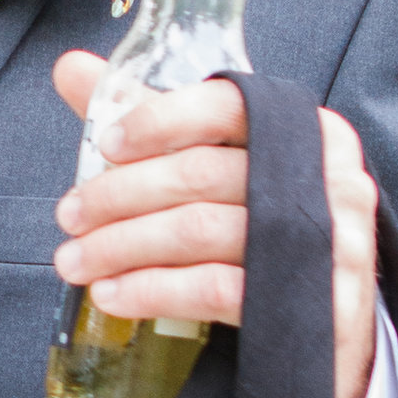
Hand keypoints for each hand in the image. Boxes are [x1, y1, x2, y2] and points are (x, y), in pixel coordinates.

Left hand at [49, 51, 380, 397]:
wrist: (330, 329)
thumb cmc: (264, 230)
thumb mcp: (222, 167)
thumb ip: (154, 117)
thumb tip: (70, 68)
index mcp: (307, 130)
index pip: (228, 104)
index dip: (160, 120)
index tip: (105, 145)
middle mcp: (326, 178)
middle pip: (200, 173)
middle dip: (119, 194)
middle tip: (68, 216)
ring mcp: (327, 243)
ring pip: (200, 230)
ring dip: (122, 246)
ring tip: (75, 262)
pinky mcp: (312, 303)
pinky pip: (215, 288)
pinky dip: (153, 290)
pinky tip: (113, 296)